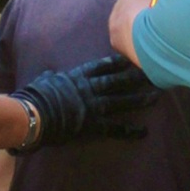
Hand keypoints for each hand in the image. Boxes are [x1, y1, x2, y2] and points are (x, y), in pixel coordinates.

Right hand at [11, 54, 157, 147]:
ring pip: (121, 101)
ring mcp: (93, 106)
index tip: (130, 59)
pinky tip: (144, 131)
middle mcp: (89, 89)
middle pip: (117, 81)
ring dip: (140, 99)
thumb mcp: (43, 80)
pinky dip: (131, 130)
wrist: (33, 114)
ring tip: (156, 96)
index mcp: (77, 77)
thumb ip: (51, 76)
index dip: (117, 62)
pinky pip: (116, 128)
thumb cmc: (34, 97)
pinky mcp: (94, 125)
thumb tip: (50, 73)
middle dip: (136, 77)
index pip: (101, 66)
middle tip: (152, 73)